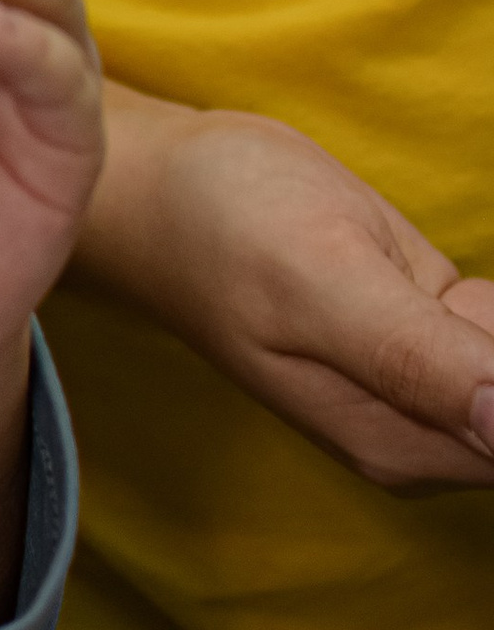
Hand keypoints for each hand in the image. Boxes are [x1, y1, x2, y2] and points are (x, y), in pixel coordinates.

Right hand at [86, 91, 493, 493]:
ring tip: (429, 278)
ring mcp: (431, 384)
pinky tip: (451, 280)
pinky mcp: (433, 334)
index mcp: (403, 444)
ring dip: (493, 323)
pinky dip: (492, 312)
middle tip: (430, 290)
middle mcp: (425, 432)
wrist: (168, 184)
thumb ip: (419, 362)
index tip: (453, 310)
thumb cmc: (228, 225)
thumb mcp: (324, 283)